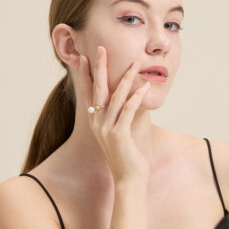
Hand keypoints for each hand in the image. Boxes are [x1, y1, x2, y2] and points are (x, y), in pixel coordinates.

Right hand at [74, 46, 150, 183]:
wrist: (128, 179)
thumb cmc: (128, 156)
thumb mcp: (121, 131)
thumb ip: (122, 114)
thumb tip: (131, 96)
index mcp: (95, 121)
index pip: (88, 92)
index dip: (85, 74)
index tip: (84, 57)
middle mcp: (97, 123)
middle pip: (97, 89)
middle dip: (99, 67)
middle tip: (99, 48)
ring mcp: (106, 129)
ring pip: (116, 97)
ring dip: (125, 78)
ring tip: (135, 64)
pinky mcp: (119, 134)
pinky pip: (128, 110)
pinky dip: (137, 97)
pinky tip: (144, 87)